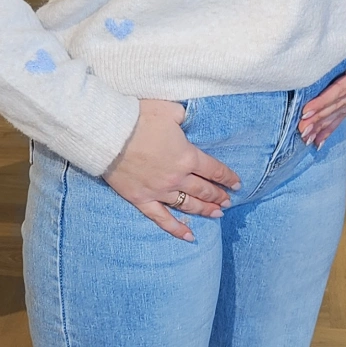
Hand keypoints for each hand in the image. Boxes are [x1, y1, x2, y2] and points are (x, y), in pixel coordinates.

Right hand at [104, 99, 240, 241]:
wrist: (109, 134)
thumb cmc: (139, 118)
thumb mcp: (169, 110)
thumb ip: (183, 117)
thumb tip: (187, 120)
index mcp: (187, 156)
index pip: (214, 170)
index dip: (227, 177)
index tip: (236, 184)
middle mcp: (177, 177)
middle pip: (204, 190)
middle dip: (218, 196)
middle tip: (227, 201)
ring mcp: (160, 191)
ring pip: (188, 205)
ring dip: (205, 210)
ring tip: (217, 214)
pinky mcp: (142, 199)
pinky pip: (162, 219)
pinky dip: (177, 229)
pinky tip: (190, 237)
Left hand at [297, 22, 345, 148]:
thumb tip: (322, 55)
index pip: (341, 90)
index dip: (323, 101)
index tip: (306, 110)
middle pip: (338, 105)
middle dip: (318, 118)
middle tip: (301, 129)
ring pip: (340, 112)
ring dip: (322, 126)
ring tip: (307, 138)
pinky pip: (343, 112)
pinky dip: (331, 125)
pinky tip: (320, 139)